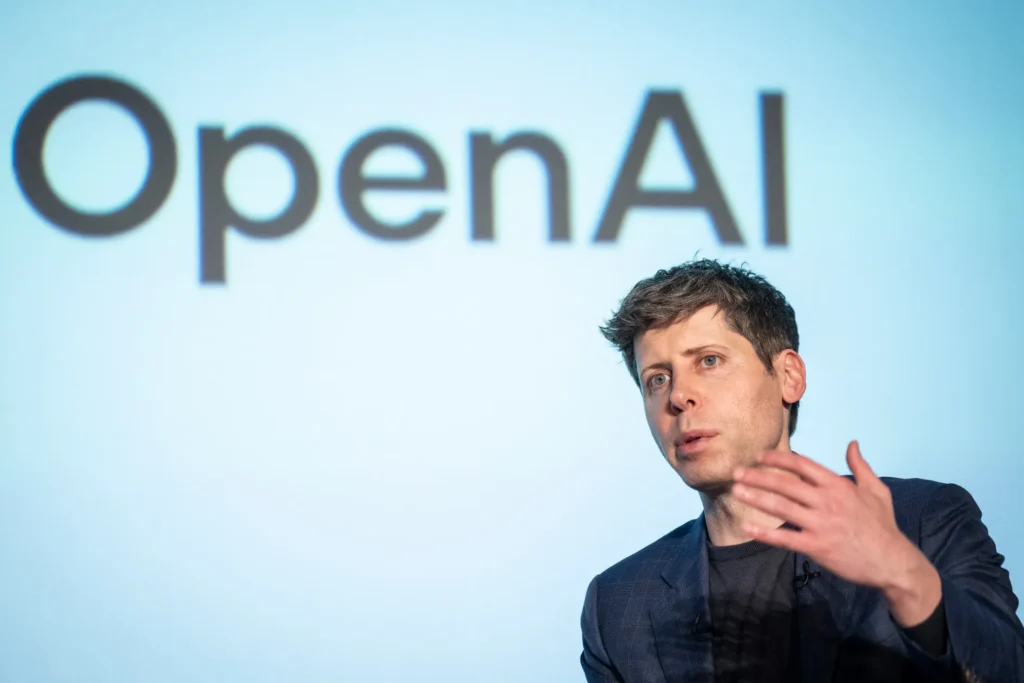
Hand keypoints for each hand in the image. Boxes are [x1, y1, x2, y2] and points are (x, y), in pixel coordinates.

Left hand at [732, 441, 941, 626]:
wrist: (893, 562)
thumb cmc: (883, 525)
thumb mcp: (877, 490)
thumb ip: (860, 466)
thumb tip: (852, 443)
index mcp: (838, 486)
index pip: (802, 465)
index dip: (778, 459)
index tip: (758, 456)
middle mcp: (827, 502)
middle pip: (785, 484)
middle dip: (758, 476)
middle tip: (735, 472)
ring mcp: (821, 525)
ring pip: (781, 508)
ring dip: (756, 498)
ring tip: (736, 491)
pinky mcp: (817, 547)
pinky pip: (786, 539)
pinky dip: (766, 534)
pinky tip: (748, 528)